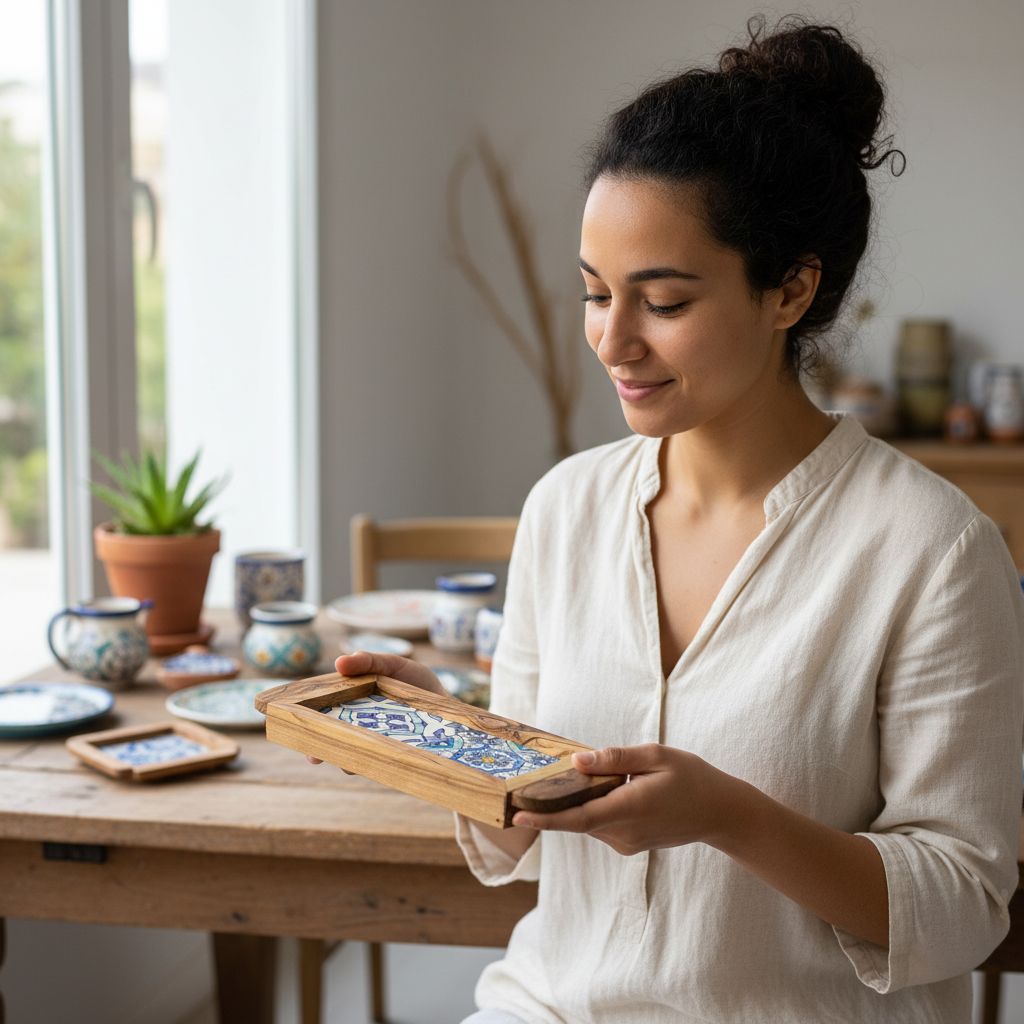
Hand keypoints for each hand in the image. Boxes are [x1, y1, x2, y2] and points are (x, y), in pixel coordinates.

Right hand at [305, 650, 447, 767]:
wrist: (449, 704)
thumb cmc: (416, 683)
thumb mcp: (394, 665)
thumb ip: (370, 661)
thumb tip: (339, 662)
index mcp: (351, 703)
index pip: (322, 714)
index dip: (307, 724)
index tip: (299, 731)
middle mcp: (358, 727)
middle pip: (331, 741)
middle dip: (319, 751)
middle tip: (315, 757)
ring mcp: (375, 744)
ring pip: (352, 759)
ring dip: (348, 761)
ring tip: (348, 763)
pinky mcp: (393, 758)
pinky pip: (378, 766)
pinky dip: (373, 766)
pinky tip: (374, 765)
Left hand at [509, 743, 739, 855]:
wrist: (721, 813)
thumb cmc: (692, 778)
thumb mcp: (657, 756)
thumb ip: (615, 758)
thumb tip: (577, 761)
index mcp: (630, 808)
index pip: (578, 818)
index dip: (545, 819)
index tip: (517, 816)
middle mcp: (625, 832)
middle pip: (577, 818)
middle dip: (550, 805)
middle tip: (523, 786)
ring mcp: (627, 843)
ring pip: (588, 822)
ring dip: (574, 804)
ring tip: (559, 781)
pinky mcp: (630, 845)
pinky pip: (600, 825)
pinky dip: (590, 808)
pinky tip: (595, 789)